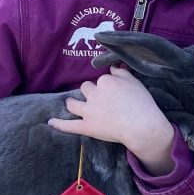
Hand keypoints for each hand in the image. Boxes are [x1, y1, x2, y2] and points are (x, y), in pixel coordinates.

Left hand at [48, 66, 174, 172]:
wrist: (142, 126)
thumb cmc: (142, 103)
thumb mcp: (135, 82)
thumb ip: (122, 73)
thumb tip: (113, 67)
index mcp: (105, 81)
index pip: (101, 80)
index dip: (107, 86)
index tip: (114, 92)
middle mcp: (94, 94)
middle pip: (85, 88)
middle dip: (89, 92)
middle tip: (98, 99)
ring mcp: (88, 111)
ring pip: (73, 104)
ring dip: (71, 103)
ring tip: (71, 104)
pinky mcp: (86, 126)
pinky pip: (68, 125)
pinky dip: (59, 124)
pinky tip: (51, 122)